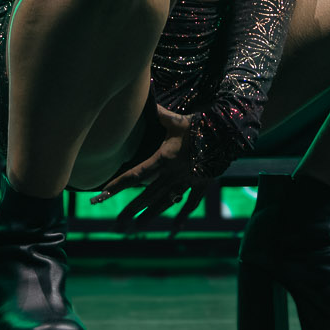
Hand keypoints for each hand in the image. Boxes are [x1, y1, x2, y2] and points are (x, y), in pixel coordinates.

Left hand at [89, 104, 217, 225]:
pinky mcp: (201, 184)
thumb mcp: (176, 120)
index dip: (118, 184)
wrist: (226, 133)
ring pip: (165, 202)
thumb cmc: (199, 124)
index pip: (136, 174)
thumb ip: (159, 115)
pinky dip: (182, 216)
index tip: (103, 193)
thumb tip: (144, 99)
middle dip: (131, 209)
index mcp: (164, 159)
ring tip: (135, 228)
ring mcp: (187, 181)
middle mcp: (173, 174)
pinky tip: (175, 230)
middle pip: (147, 195)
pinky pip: (190, 203)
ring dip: (149, 216)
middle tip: (116, 224)